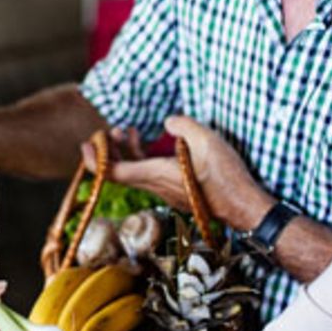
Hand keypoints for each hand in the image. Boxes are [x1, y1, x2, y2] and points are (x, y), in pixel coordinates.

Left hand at [81, 116, 272, 231]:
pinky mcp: (179, 194)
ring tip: (131, 133)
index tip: (86, 144)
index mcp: (157, 174)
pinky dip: (145, 161)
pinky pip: (152, 177)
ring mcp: (169, 193)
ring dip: (131, 154)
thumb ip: (183, 125)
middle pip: (124, 172)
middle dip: (113, 150)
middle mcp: (158, 187)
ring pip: (139, 174)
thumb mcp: (206, 140)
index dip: (95, 160)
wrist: (244, 208)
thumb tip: (168, 122)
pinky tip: (157, 148)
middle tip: (113, 130)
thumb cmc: (226, 177)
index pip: (115, 172)